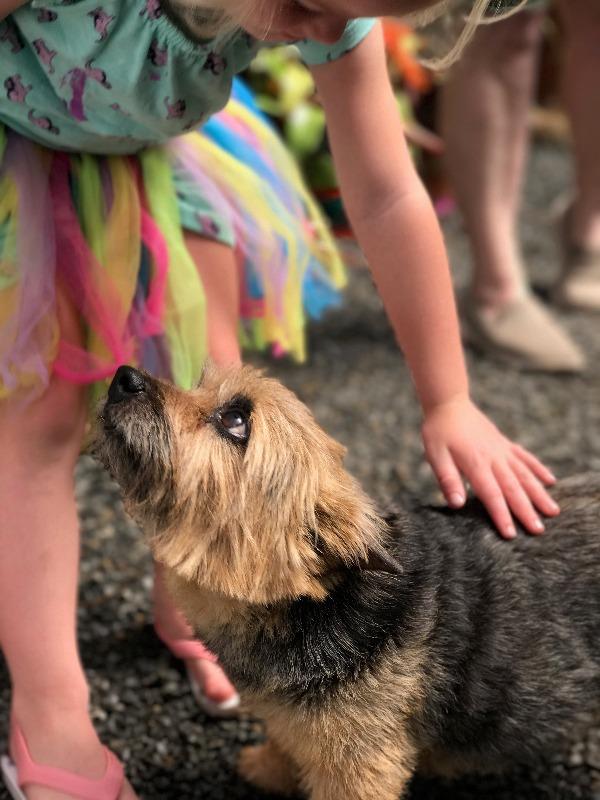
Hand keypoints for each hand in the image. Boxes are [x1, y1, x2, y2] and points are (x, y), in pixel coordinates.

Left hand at [421, 395, 558, 538]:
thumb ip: (448, 480)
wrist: (449, 403)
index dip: (501, 515)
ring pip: (525, 475)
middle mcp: (493, 458)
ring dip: (539, 494)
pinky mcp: (505, 443)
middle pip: (513, 488)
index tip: (511, 534)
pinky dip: (538, 469)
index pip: (491, 495)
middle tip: (539, 531)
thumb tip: (457, 504)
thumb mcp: (435, 456)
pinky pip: (525, 457)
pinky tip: (551, 481)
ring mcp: (502, 450)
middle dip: (526, 511)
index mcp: (475, 464)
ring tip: (553, 511)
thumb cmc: (438, 432)